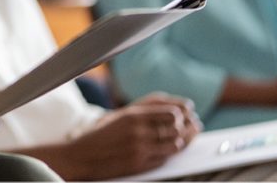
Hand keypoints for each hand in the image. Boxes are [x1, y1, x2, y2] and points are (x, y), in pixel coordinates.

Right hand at [40, 95, 199, 179]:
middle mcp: (138, 132)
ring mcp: (140, 150)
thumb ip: (143, 113)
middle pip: (176, 129)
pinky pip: (164, 159)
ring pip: (173, 145)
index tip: (188, 114)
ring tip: (185, 138)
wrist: (82, 156)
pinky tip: (171, 150)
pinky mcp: (139, 165)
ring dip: (182, 141)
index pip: (171, 113)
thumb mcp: (119, 117)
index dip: (183, 114)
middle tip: (195, 126)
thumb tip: (172, 112)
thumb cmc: (100, 135)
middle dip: (188, 127)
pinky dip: (169, 154)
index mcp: (133, 115)